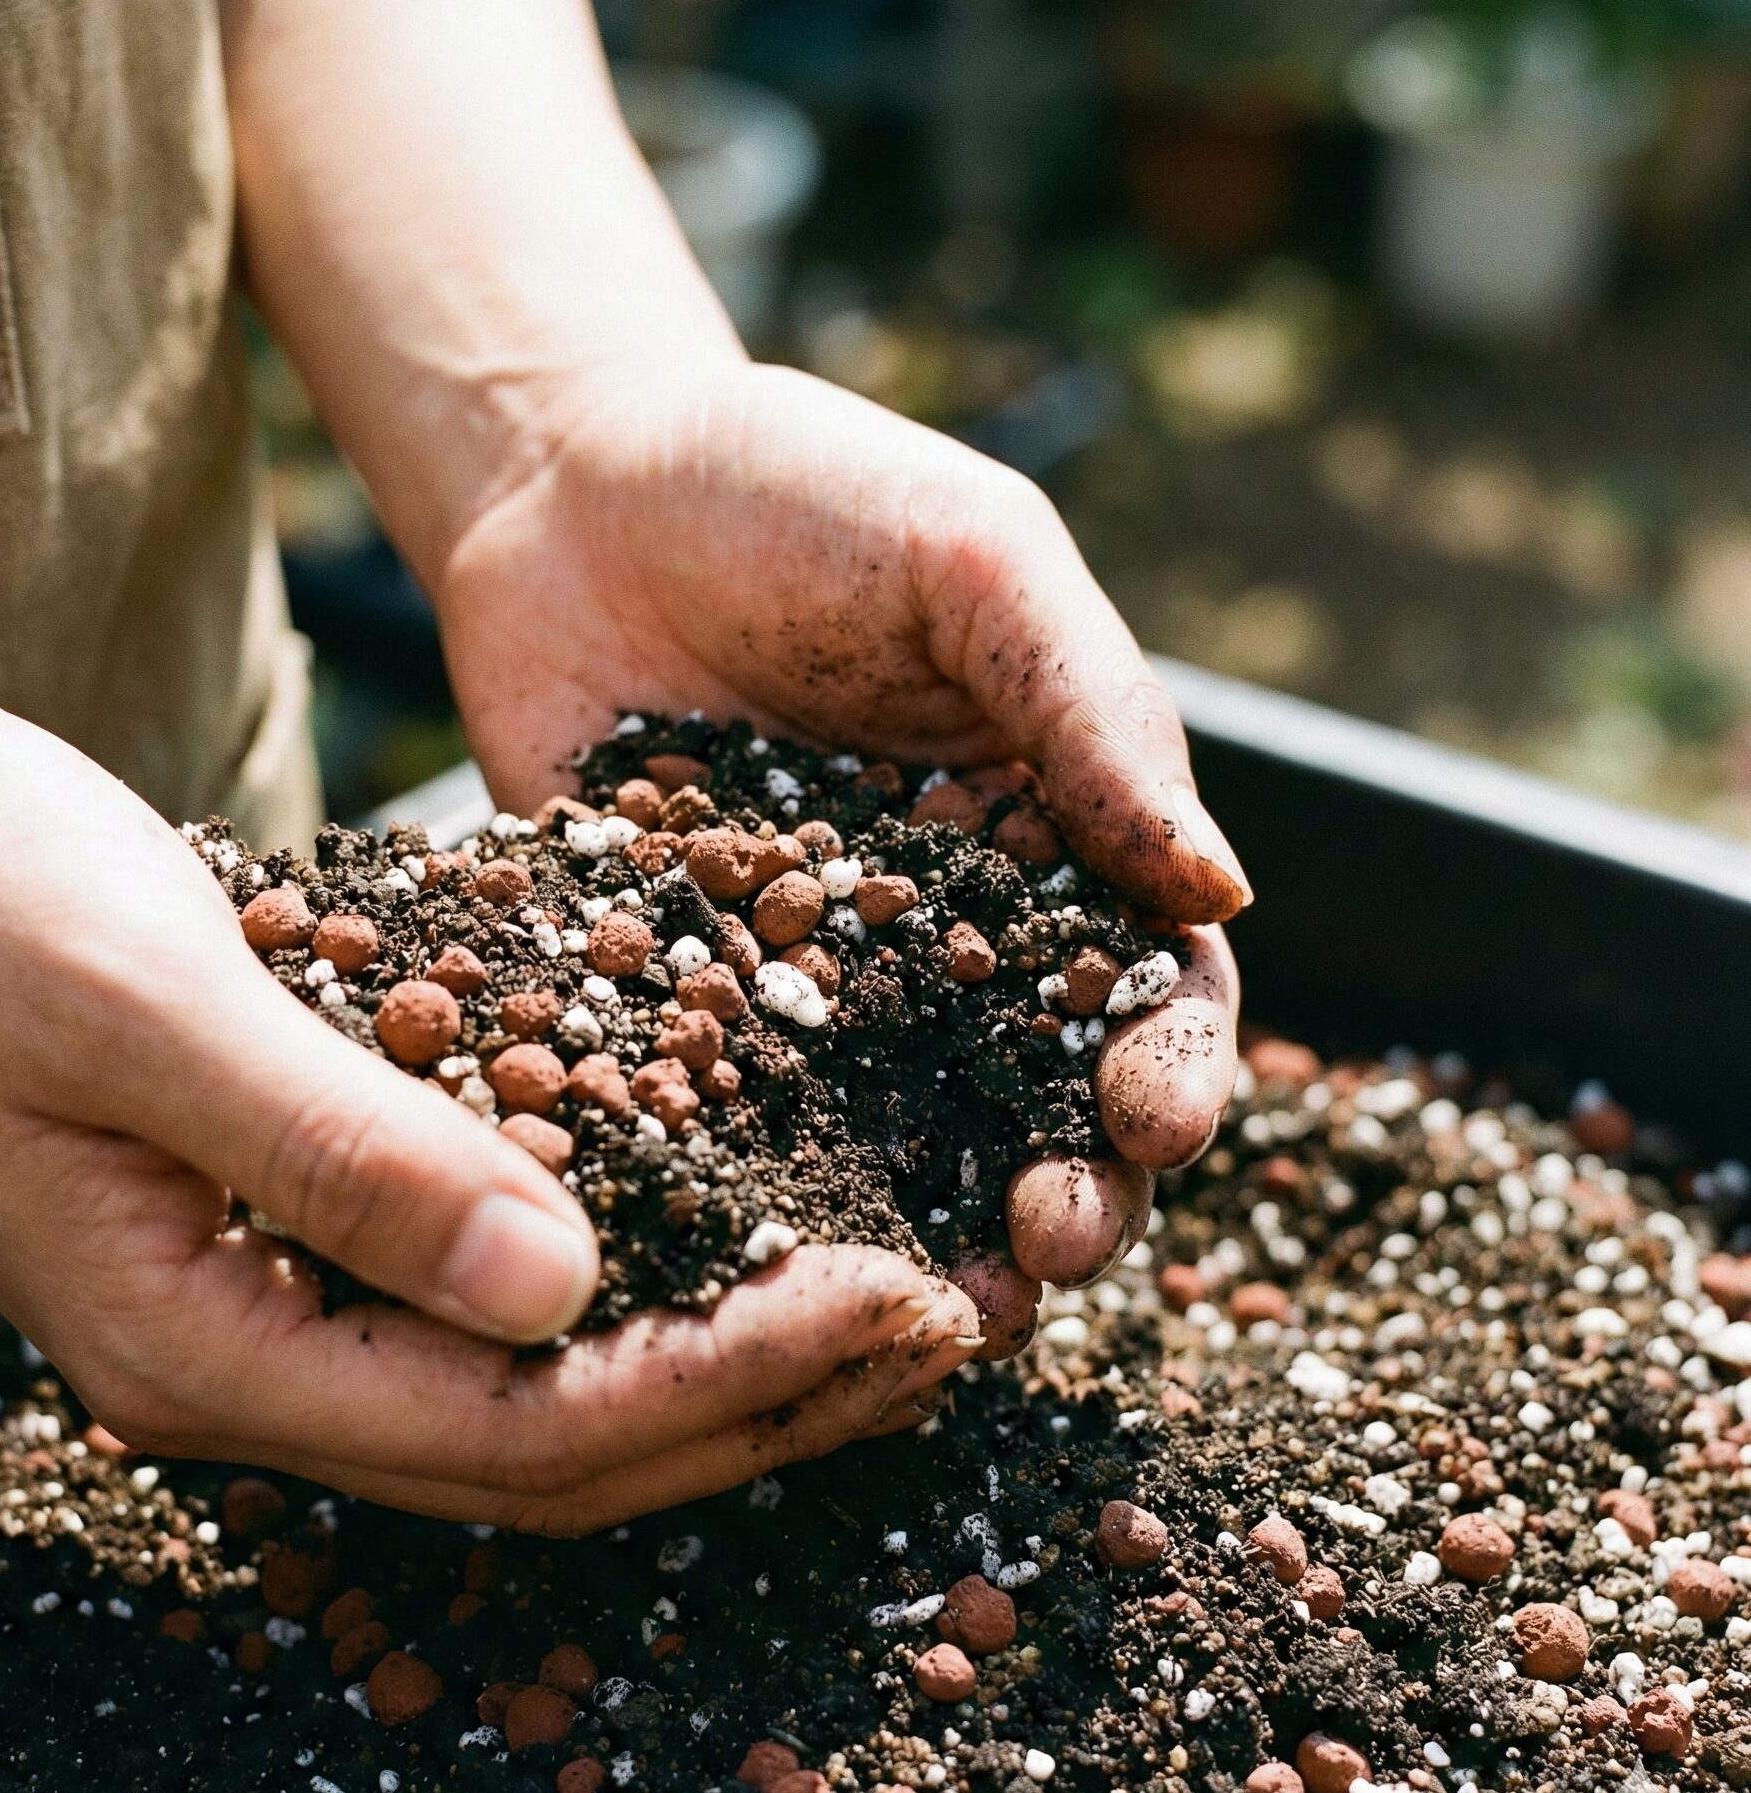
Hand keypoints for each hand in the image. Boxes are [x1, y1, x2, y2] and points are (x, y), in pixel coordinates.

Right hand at [0, 632, 973, 1531]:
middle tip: (943, 1317)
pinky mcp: (296, 1203)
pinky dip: (637, 1253)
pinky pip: (495, 1274)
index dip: (717, 1384)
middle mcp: (247, 1349)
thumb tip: (562, 1288)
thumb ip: (340, 1149)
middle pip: (548, 1445)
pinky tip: (747, 1193)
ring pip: (538, 1379)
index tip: (890, 1302)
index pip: (509, 1430)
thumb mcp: (143, 1001)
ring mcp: (270, 1289)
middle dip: (757, 1396)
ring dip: (720, 1344)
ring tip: (891, 1284)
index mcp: (199, 1338)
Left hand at [431, 357, 1244, 1281]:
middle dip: (1061, 1186)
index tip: (1150, 1123)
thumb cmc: (798, 491)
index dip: (1164, 1065)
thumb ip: (1091, 715)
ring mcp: (799, 978)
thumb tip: (1221, 894)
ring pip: (884, 1140)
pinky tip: (745, 1254)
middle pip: (1028, 1097)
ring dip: (921, 1232)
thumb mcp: (972, 562)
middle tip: (1046, 1251)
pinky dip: (738, 1187)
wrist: (571, 482)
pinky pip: (711, 1109)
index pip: (1142, 985)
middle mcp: (936, 934)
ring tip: (930, 1310)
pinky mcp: (667, 994)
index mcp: (1045, 838)